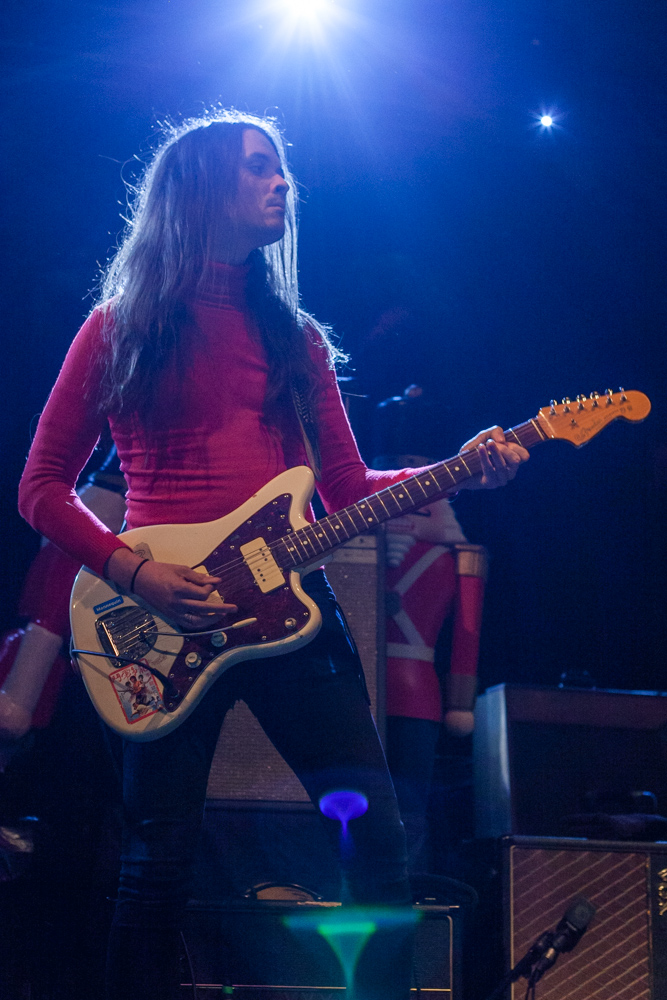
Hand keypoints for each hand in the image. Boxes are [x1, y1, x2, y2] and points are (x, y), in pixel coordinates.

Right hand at [105, 549, 236, 628]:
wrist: (140, 579)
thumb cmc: (160, 571)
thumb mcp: (181, 569)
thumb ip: (199, 577)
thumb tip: (217, 581)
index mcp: (178, 589)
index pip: (202, 594)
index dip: (210, 589)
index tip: (212, 583)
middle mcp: (177, 603)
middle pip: (203, 609)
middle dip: (221, 609)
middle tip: (234, 608)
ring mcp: (173, 612)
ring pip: (197, 621)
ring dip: (211, 620)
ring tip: (222, 615)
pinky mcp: (171, 617)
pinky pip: (188, 624)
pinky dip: (200, 623)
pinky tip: (208, 619)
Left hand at [457, 425, 528, 489]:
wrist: (460, 468)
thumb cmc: (475, 451)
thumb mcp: (485, 436)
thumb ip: (495, 431)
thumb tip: (502, 440)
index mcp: (513, 461)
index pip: (524, 456)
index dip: (516, 447)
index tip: (503, 441)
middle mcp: (510, 472)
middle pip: (515, 459)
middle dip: (503, 449)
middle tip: (490, 442)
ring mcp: (501, 479)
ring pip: (502, 465)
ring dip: (494, 453)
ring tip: (483, 444)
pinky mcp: (491, 484)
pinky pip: (489, 469)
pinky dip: (484, 457)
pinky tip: (480, 448)